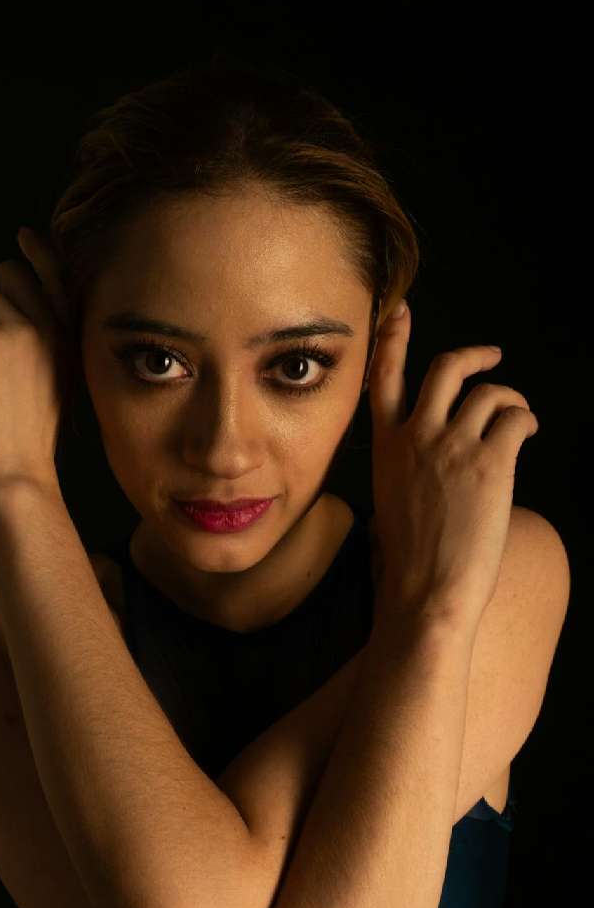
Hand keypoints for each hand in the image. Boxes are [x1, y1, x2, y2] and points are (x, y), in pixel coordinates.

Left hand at [0, 228, 73, 497]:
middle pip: (6, 272)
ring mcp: (25, 332)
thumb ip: (34, 348)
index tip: (23, 235)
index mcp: (69, 341)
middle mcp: (52, 329)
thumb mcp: (45, 386)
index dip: (39, 252)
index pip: (58, 278)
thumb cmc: (25, 441)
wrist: (16, 470)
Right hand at [366, 301, 538, 637]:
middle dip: (473, 357)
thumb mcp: (390, 506)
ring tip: (517, 418)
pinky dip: (525, 421)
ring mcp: (453, 447)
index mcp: (385, 449)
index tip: (401, 313)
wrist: (425, 594)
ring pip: (488, 393)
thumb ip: (406, 471)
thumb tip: (429, 468)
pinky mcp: (491, 463)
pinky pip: (515, 419)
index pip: (383, 379)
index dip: (393, 340)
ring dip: (509, 400)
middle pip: (445, 369)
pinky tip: (526, 436)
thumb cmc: (409, 565)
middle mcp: (416, 438)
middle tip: (492, 358)